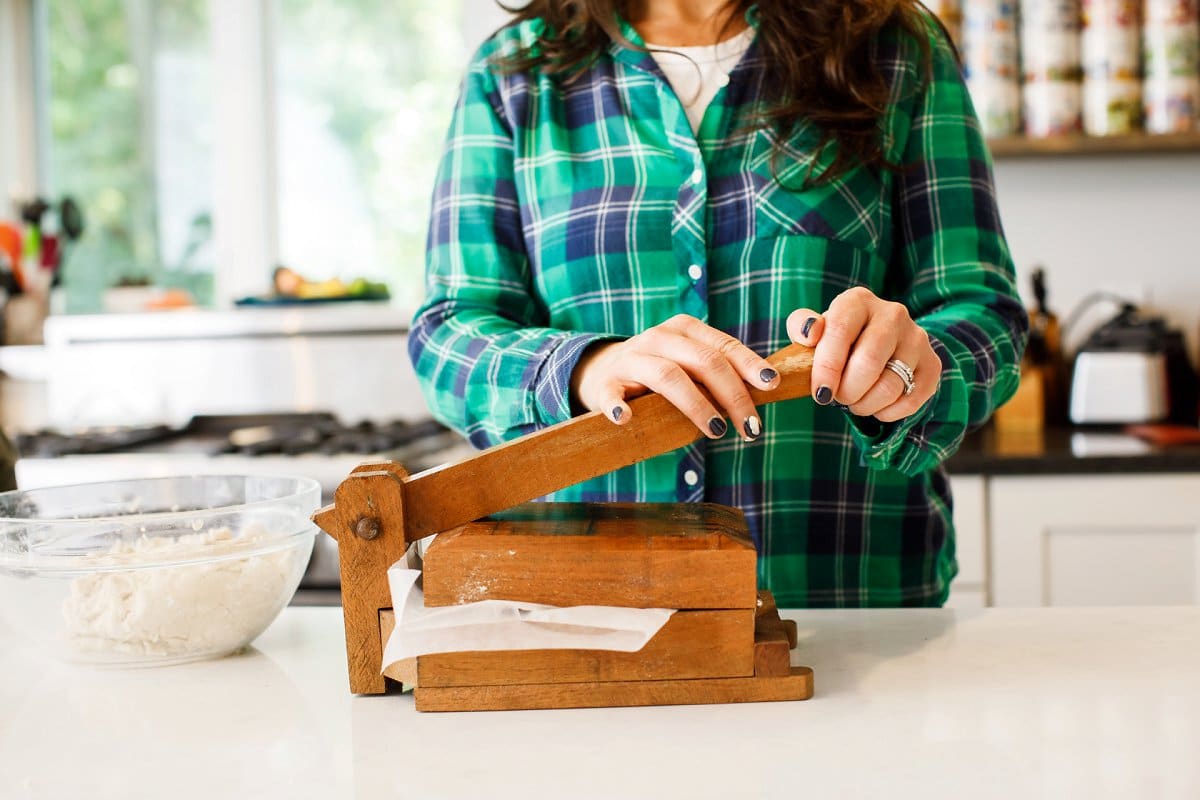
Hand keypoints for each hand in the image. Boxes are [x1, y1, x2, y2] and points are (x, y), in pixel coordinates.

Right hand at [570, 314, 779, 439]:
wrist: (601, 371)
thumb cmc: (658, 372)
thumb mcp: (689, 363)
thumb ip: (718, 373)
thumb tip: (767, 391)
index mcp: (684, 329)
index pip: (724, 346)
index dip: (750, 365)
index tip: (772, 386)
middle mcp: (658, 338)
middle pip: (704, 361)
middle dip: (734, 395)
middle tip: (752, 428)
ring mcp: (631, 359)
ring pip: (669, 376)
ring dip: (697, 405)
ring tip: (717, 430)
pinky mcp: (605, 384)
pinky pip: (612, 394)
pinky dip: (618, 406)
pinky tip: (625, 419)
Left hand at [786, 287, 940, 422]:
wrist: (878, 346)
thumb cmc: (837, 341)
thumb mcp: (814, 330)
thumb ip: (801, 326)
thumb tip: (809, 332)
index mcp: (858, 301)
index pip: (841, 332)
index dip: (827, 368)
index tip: (820, 392)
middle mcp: (892, 314)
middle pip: (869, 362)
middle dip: (847, 391)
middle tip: (837, 397)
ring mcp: (916, 338)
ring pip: (890, 386)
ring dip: (865, 404)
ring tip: (855, 402)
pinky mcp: (932, 364)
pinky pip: (911, 399)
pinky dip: (888, 412)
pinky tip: (876, 406)